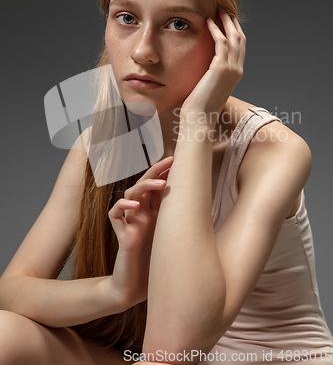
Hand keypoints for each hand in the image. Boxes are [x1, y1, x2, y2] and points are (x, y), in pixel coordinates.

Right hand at [108, 156, 173, 307]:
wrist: (135, 292)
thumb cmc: (157, 268)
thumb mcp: (175, 242)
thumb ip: (183, 228)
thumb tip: (207, 214)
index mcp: (156, 215)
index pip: (158, 188)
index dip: (165, 173)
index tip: (177, 162)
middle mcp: (142, 216)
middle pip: (144, 185)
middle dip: (155, 171)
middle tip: (169, 161)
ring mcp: (131, 224)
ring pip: (130, 194)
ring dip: (144, 185)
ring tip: (160, 182)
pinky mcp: (122, 235)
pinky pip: (115, 214)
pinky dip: (122, 206)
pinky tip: (134, 205)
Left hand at [181, 10, 245, 124]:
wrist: (199, 119)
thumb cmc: (198, 107)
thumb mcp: (207, 87)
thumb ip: (209, 75)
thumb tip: (201, 68)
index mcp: (235, 75)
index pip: (239, 48)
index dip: (234, 31)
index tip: (227, 20)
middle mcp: (237, 71)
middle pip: (240, 39)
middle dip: (233, 22)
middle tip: (225, 8)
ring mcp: (231, 69)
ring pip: (234, 38)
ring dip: (226, 21)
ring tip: (218, 9)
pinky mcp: (221, 68)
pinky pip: (221, 43)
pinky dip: (216, 30)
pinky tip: (208, 21)